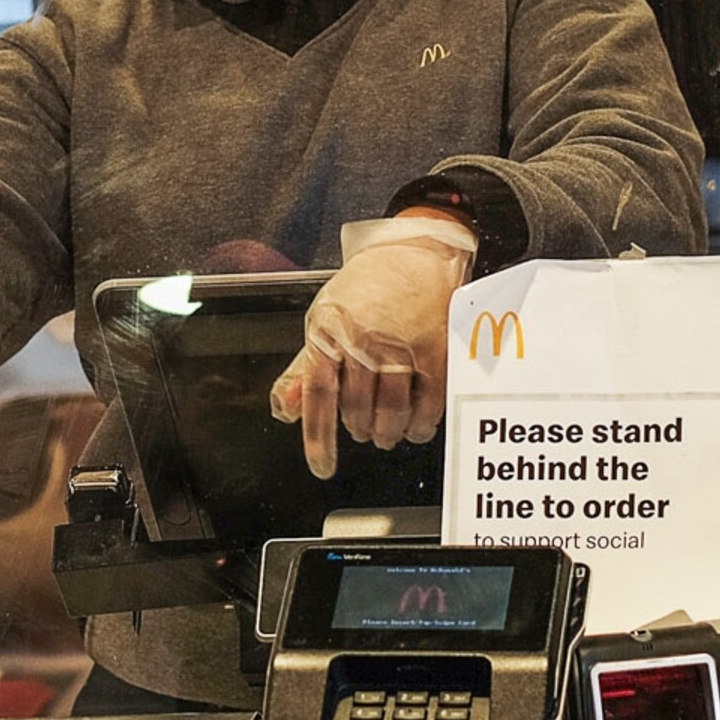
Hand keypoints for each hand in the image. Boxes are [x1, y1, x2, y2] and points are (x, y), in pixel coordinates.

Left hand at [269, 214, 475, 479]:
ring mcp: (400, 347)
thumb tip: (285, 410)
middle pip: (357, 412)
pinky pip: (427, 405)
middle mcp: (363, 342)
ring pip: (392, 414)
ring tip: (388, 433)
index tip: (323, 468)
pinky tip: (417, 428)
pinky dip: (421, 425)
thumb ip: (303, 369)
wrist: (416, 250)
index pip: (319, 397)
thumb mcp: (323, 320)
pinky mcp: (435, 351)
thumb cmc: (367, 287)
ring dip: (389, 433)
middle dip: (361, 430)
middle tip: (365, 431)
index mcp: (329, 334)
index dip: (319, 439)